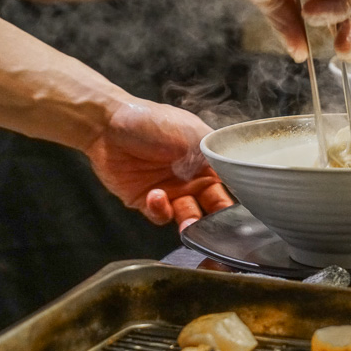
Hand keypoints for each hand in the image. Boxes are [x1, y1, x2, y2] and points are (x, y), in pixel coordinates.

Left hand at [83, 101, 233, 231]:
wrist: (109, 126)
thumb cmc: (155, 123)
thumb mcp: (194, 134)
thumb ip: (218, 156)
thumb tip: (238, 174)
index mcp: (206, 161)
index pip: (229, 186)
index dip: (235, 200)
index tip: (241, 214)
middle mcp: (191, 179)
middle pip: (212, 208)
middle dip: (215, 220)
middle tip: (216, 228)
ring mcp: (170, 191)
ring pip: (188, 218)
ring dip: (191, 223)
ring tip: (188, 223)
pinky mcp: (147, 202)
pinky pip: (161, 217)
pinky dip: (162, 211)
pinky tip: (156, 195)